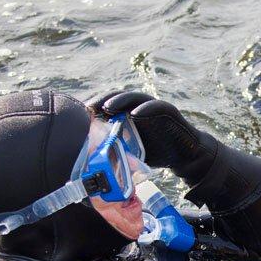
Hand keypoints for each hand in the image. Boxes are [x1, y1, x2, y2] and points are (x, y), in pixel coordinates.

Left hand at [94, 91, 212, 177]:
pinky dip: (146, 108)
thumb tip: (88, 162)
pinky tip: (135, 113)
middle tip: (88, 108)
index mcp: (127, 114)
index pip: (107, 105)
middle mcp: (139, 107)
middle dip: (102, 100)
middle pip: (118, 97)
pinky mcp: (170, 112)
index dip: (93, 106)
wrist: (183, 156)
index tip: (78, 114)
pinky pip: (158, 106)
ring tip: (107, 107)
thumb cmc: (154, 153)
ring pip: (135, 98)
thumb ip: (114, 149)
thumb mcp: (129, 152)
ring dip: (120, 101)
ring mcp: (154, 107)